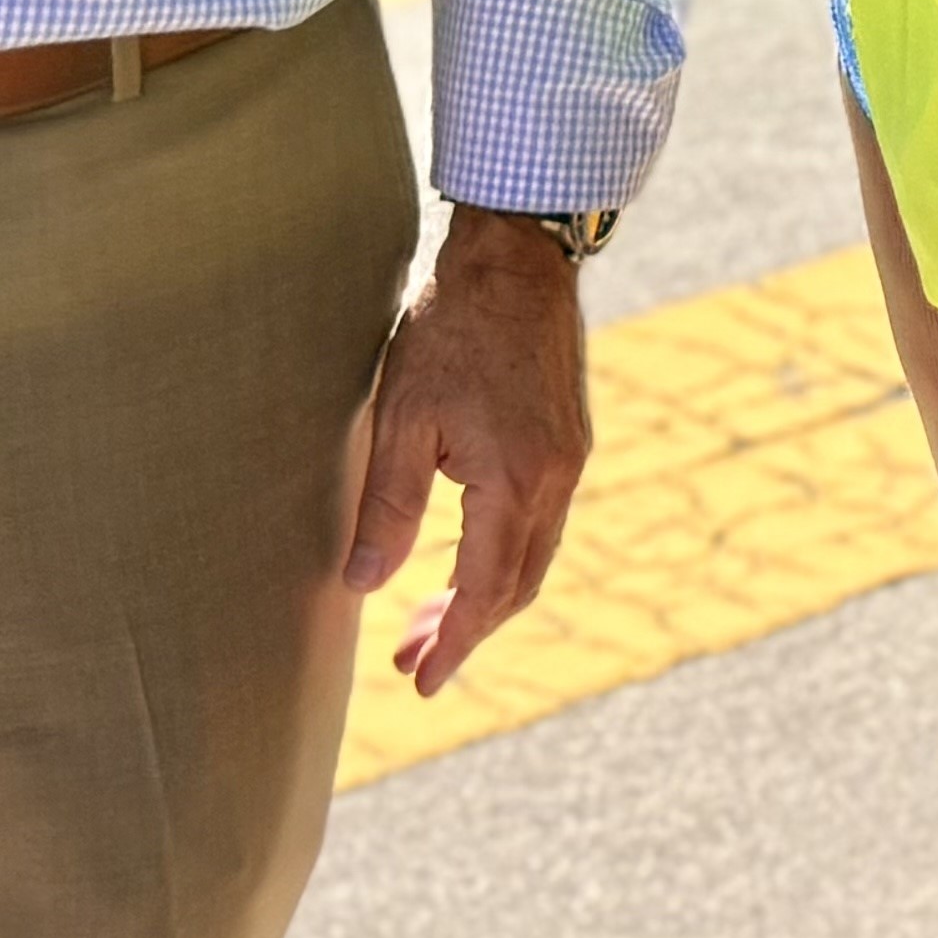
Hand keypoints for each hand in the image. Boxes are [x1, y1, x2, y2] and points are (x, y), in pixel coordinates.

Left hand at [350, 210, 595, 699]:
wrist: (516, 254)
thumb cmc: (451, 327)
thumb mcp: (401, 419)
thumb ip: (388, 508)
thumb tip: (367, 584)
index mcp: (515, 483)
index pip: (485, 592)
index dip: (455, 644)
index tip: (421, 682)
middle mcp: (556, 479)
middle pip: (517, 585)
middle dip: (467, 630)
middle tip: (412, 659)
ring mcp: (570, 456)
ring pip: (533, 554)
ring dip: (485, 593)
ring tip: (429, 616)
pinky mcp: (569, 435)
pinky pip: (542, 518)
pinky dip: (504, 552)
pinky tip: (466, 552)